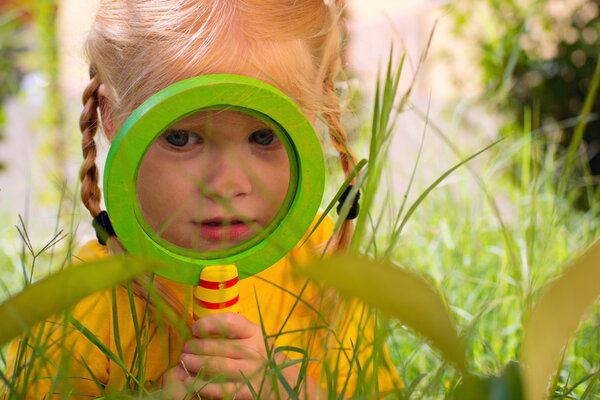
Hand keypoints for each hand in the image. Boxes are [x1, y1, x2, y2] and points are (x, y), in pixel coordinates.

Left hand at [161, 312, 320, 398]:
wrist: (286, 383)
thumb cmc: (262, 356)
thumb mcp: (254, 338)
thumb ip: (232, 332)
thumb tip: (198, 331)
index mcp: (254, 333)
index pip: (229, 322)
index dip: (208, 324)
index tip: (196, 328)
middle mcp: (254, 351)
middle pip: (217, 346)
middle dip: (194, 347)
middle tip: (185, 349)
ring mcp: (250, 372)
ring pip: (214, 366)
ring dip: (193, 364)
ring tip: (183, 362)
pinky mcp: (245, 392)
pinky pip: (218, 388)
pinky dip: (200, 385)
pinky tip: (188, 381)